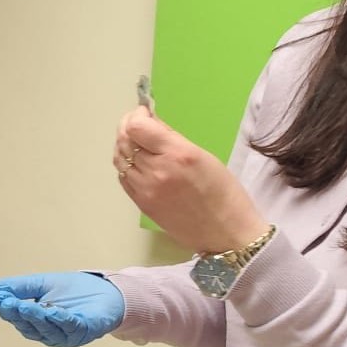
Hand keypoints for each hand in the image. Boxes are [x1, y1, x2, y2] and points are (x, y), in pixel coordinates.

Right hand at [0, 272, 123, 346]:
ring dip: (36, 318)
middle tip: (7, 302)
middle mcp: (50, 333)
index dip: (7, 309)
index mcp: (38, 323)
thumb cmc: (76, 290)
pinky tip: (52, 310)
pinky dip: (61, 319)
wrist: (109, 291)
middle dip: (18, 314)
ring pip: (47, 329)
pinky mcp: (85, 331)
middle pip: (30, 327)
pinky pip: (70, 327)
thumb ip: (21, 287)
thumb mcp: (44, 284)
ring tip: (25, 305)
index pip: (18, 318)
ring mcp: (67, 335)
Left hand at [113, 108, 268, 255]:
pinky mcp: (142, 204)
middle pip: (125, 141)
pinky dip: (125, 166)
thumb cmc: (224, 193)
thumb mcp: (204, 156)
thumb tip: (151, 122)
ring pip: (120, 160)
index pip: (137, 127)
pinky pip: (123, 178)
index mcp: (178, 154)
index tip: (145, 113)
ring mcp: (146, 190)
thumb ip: (172, 138)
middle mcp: (157, 171)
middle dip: (127, 127)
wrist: (226, 233)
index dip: (136, 115)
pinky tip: (136, 162)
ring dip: (124, 146)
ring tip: (136, 142)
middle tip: (137, 123)